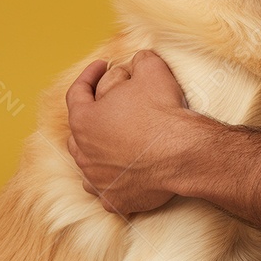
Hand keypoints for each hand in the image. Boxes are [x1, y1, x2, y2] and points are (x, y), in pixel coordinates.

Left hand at [66, 50, 191, 215]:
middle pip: (79, 131)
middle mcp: (83, 152)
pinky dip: (113, 179)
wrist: (182, 153)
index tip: (101, 66)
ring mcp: (97, 179)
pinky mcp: (114, 199)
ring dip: (98, 149)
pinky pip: (107, 189)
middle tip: (109, 104)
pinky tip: (123, 171)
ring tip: (114, 139)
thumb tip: (138, 60)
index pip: (77, 92)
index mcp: (84, 120)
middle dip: (92, 115)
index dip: (89, 75)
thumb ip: (139, 60)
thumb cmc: (162, 112)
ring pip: (88, 163)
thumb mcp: (152, 70)